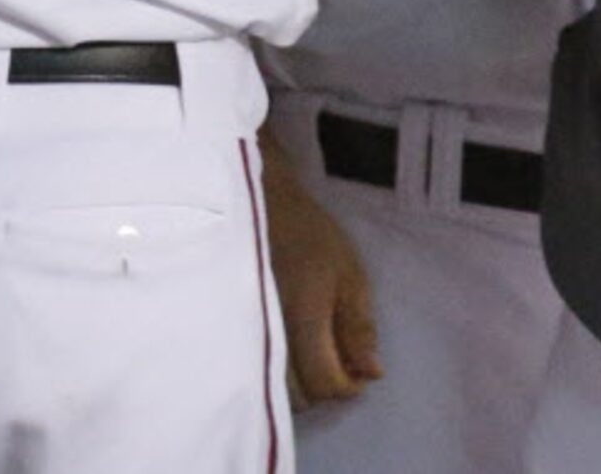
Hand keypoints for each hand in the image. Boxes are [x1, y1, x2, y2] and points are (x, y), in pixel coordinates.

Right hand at [260, 144, 381, 407]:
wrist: (258, 203)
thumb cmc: (309, 234)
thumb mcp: (349, 273)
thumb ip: (360, 327)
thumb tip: (370, 374)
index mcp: (303, 321)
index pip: (325, 384)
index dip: (348, 385)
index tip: (358, 371)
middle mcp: (269, 336)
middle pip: (299, 397)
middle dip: (324, 385)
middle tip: (337, 358)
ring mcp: (245, 336)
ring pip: (273, 390)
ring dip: (298, 383)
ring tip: (312, 353)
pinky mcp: (230, 332)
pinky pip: (254, 371)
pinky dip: (274, 372)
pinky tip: (287, 348)